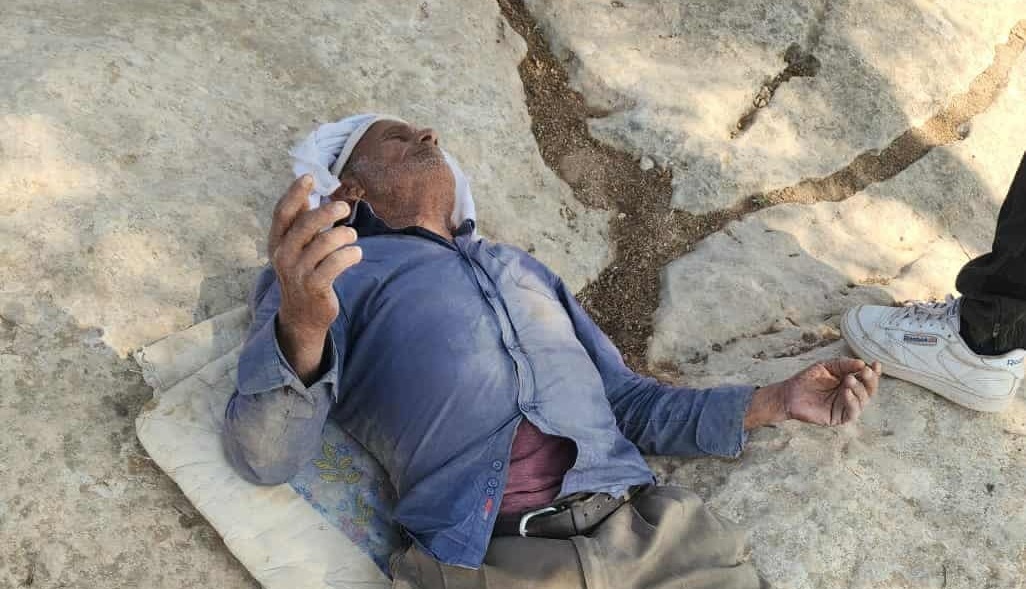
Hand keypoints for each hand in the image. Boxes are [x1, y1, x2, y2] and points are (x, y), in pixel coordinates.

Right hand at [268, 175, 360, 382]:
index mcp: (277, 241)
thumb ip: (300, 221)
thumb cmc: (303, 272)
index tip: (309, 177)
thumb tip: (308, 189)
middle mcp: (283, 255)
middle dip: (327, 212)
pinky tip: (356, 254)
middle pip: (305, 225)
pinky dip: (350, 255)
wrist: (303, 314)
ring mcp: (297, 272)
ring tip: (351, 236)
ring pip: (324, 243)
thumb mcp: (296, 247)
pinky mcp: (314, 286)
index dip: (295, 193)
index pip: (283, 213)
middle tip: (344, 207)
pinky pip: (335, 263)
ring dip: (344, 235)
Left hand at [744, 357, 881, 428]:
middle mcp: (851, 395)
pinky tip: (846, 392)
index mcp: (850, 382)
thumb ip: (844, 364)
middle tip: (865, 371)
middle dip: (870, 380)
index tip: (876, 363)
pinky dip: (852, 402)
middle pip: (869, 390)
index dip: (874, 372)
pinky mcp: (839, 417)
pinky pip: (852, 412)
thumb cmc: (807, 379)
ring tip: (849, 379)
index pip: (867, 378)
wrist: (789, 393)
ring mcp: (846, 407)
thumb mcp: (827, 366)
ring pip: (863, 401)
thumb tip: (862, 363)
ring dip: (859, 389)